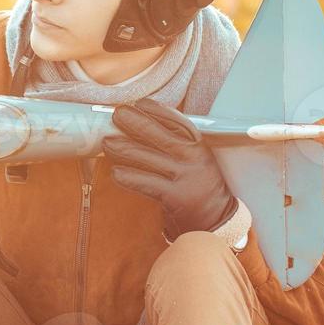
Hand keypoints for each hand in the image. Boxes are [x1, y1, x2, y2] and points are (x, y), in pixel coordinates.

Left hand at [103, 97, 237, 240]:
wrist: (217, 221)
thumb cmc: (198, 186)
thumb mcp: (194, 160)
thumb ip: (174, 145)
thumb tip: (140, 127)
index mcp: (198, 145)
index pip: (177, 122)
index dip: (157, 111)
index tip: (139, 103)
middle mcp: (192, 158)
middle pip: (160, 135)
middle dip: (135, 121)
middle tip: (117, 114)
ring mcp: (184, 177)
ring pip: (149, 157)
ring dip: (124, 148)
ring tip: (107, 142)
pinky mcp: (175, 196)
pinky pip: (147, 183)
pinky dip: (129, 177)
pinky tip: (116, 172)